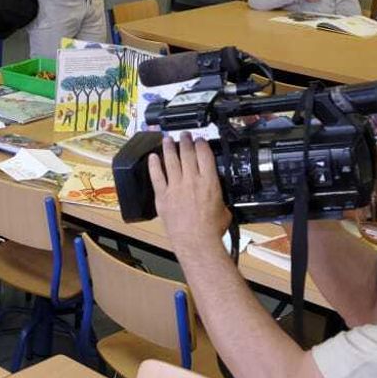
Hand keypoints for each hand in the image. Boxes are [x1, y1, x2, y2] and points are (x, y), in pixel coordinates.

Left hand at [148, 134, 231, 253]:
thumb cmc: (211, 230)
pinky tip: (152, 157)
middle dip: (185, 141)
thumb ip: (218, 199)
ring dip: (169, 148)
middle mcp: (192, 181)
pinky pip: (156, 176)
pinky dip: (154, 165)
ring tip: (167, 140)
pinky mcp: (163, 196)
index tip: (199, 140)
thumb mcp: (224, 209)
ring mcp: (176, 187)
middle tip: (184, 135)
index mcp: (209, 182)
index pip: (204, 155)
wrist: (196, 242)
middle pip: (187, 154)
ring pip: (171, 161)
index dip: (201, 144)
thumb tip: (217, 199)